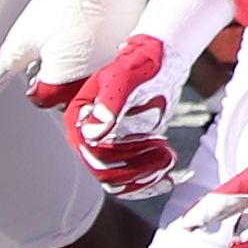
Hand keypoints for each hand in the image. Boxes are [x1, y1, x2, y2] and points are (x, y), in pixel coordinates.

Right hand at [44, 29, 186, 194]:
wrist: (157, 63)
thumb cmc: (140, 65)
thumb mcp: (125, 79)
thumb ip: (110, 104)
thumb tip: (94, 132)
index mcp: (80, 117)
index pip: (95, 153)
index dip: (124, 154)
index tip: (151, 142)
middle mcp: (87, 134)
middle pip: (105, 171)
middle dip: (137, 168)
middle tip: (164, 153)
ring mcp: (104, 145)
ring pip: (117, 181)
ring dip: (144, 176)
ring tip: (167, 157)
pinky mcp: (122, 152)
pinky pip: (128, 180)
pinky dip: (147, 184)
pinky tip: (166, 178)